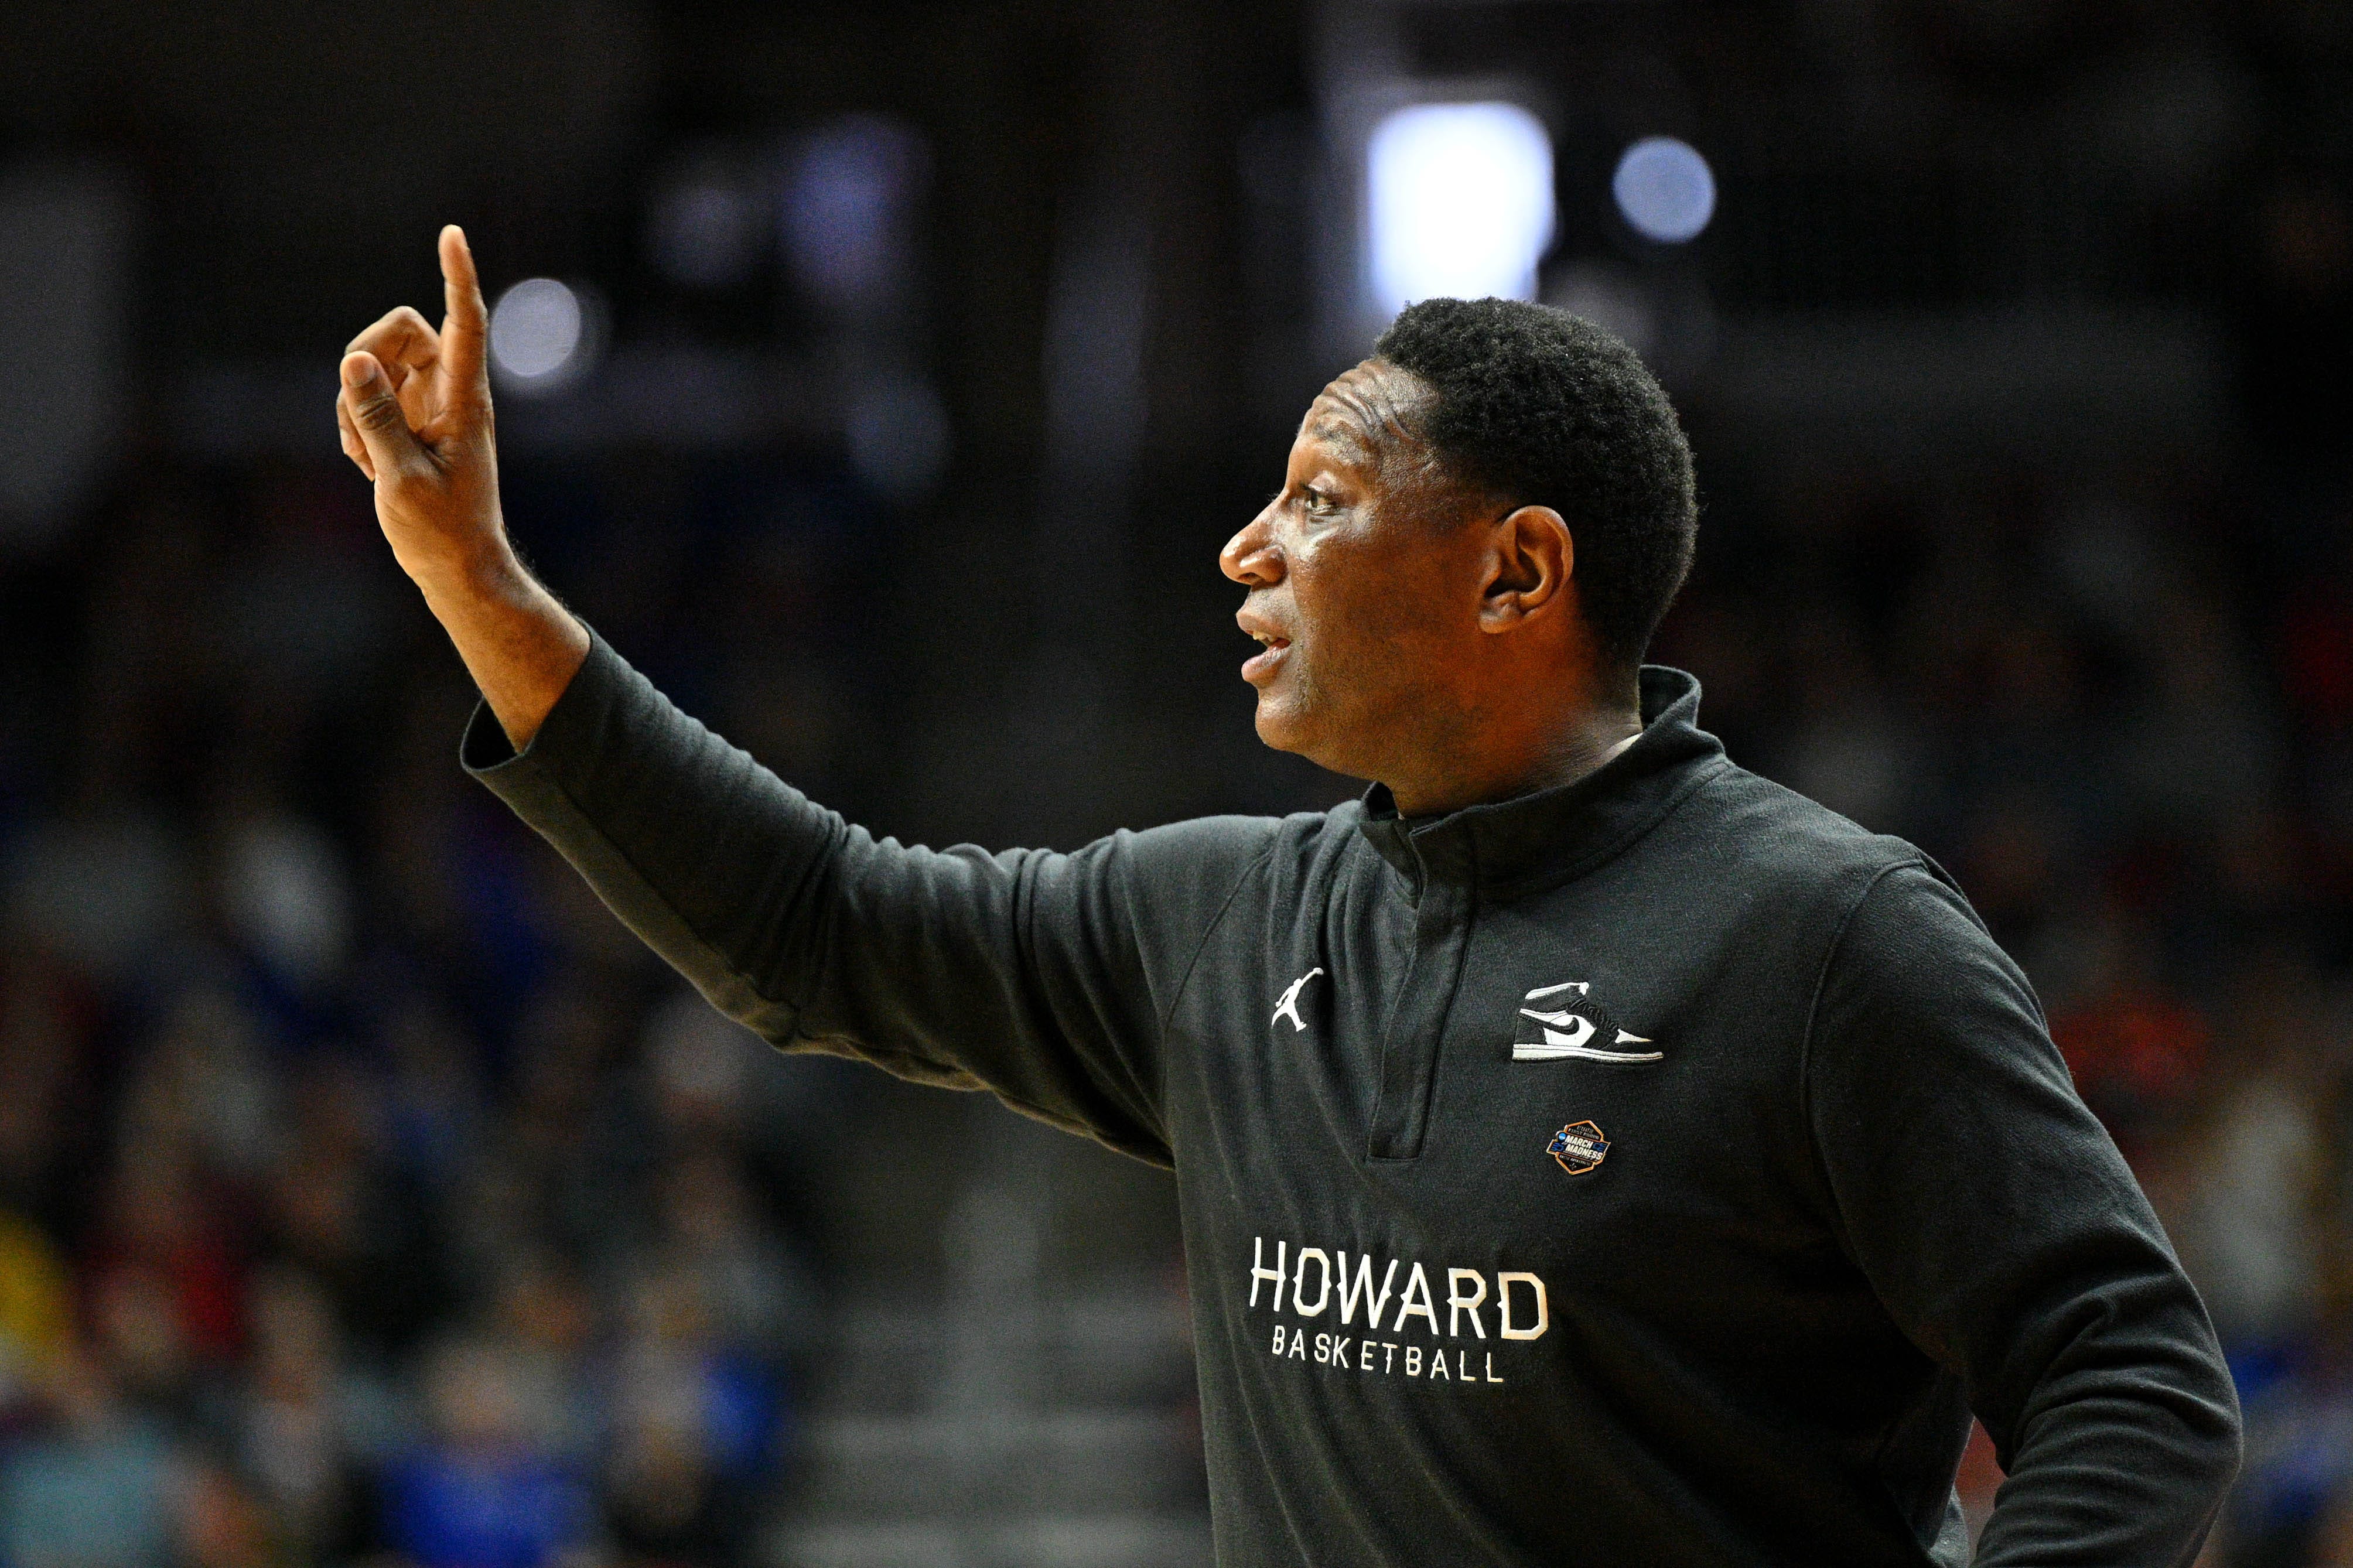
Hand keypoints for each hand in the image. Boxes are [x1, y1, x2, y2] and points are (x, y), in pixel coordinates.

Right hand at [336, 227, 587, 748]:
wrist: (454, 567)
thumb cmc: (441, 531)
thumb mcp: (401, 478)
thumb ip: (376, 417)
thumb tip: (353, 360)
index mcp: (465, 401)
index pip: (465, 324)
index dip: (458, 277)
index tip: (452, 235)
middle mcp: (450, 392)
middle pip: (398, 331)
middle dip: (365, 361)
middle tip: (358, 418)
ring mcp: (429, 404)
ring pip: (372, 366)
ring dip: (355, 407)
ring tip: (371, 461)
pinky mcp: (409, 420)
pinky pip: (364, 398)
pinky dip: (355, 427)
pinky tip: (371, 467)